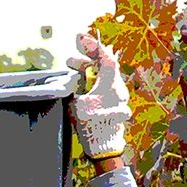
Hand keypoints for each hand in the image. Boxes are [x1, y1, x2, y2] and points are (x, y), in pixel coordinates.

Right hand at [67, 30, 130, 158]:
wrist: (104, 148)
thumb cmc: (92, 126)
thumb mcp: (78, 103)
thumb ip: (76, 86)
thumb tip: (72, 78)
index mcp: (111, 83)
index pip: (104, 56)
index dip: (92, 45)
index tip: (78, 38)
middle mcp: (117, 86)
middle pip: (103, 64)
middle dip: (86, 58)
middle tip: (69, 57)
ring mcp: (116, 96)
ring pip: (102, 75)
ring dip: (87, 70)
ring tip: (71, 69)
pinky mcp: (113, 105)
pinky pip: (102, 85)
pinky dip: (91, 80)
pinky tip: (79, 84)